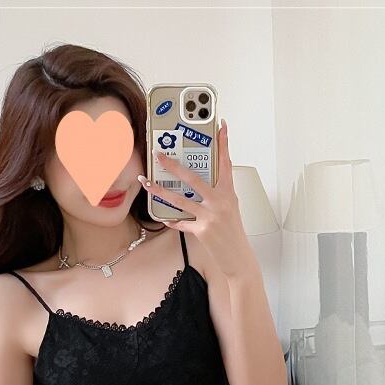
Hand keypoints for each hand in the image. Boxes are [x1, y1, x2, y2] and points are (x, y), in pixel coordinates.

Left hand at [137, 118, 254, 277]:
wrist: (238, 257)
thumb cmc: (233, 233)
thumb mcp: (230, 208)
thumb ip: (217, 195)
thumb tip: (201, 186)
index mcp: (228, 192)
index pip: (225, 163)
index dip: (223, 144)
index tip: (220, 126)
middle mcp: (219, 201)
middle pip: (193, 178)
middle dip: (173, 166)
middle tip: (159, 155)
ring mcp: (210, 216)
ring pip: (180, 200)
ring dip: (160, 191)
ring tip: (147, 183)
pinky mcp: (202, 230)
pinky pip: (181, 223)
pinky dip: (172, 220)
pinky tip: (164, 217)